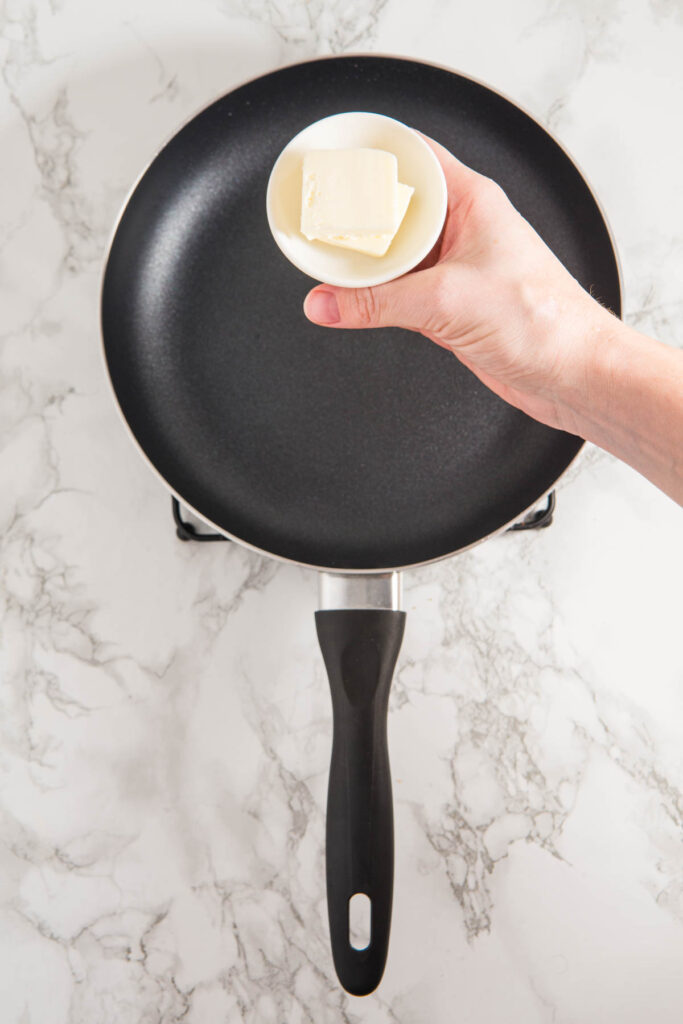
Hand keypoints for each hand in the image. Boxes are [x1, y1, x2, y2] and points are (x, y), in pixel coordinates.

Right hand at [303, 136, 617, 431]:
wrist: (573, 374)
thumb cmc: (544, 322)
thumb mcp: (446, 300)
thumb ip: (377, 303)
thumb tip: (326, 303)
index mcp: (472, 201)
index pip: (414, 157)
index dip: (373, 152)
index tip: (334, 154)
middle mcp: (464, 229)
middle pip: (396, 208)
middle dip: (357, 212)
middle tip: (318, 213)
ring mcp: (456, 269)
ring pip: (396, 254)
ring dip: (364, 261)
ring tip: (324, 258)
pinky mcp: (451, 306)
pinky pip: (401, 292)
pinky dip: (376, 296)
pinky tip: (352, 300)